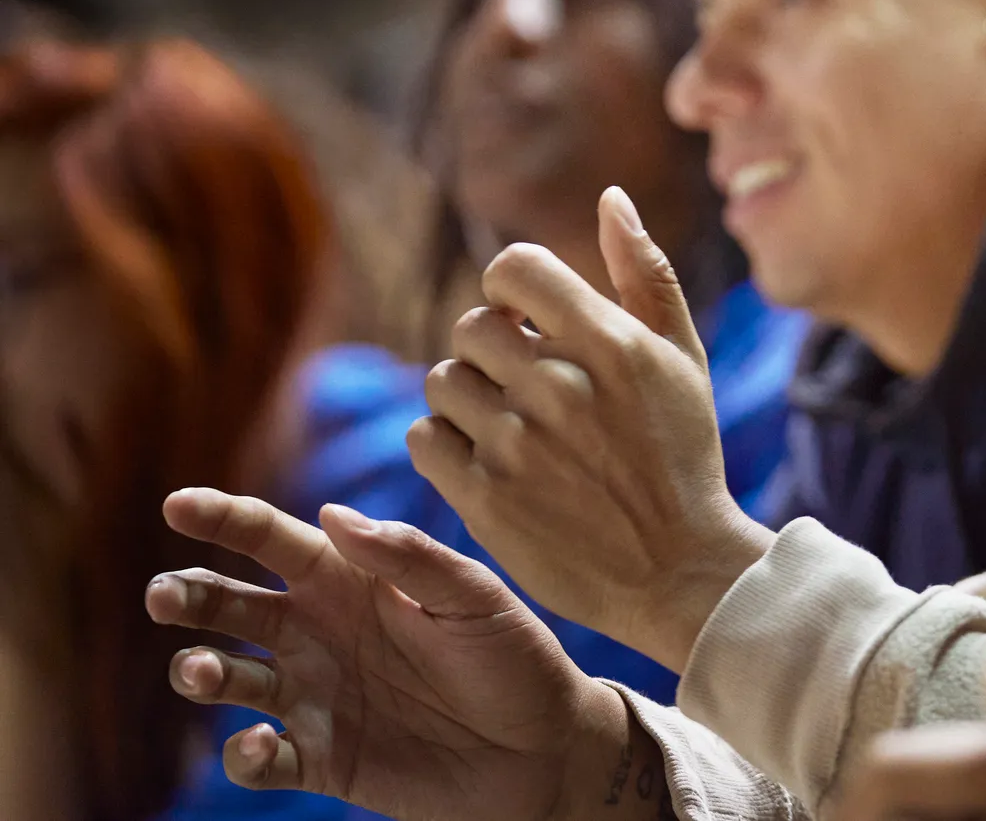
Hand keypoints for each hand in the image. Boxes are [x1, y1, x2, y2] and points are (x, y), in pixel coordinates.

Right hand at [144, 488, 654, 820]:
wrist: (543, 750)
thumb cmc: (515, 659)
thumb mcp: (475, 597)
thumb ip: (408, 556)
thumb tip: (332, 513)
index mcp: (353, 581)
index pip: (276, 540)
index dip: (226, 519)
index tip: (178, 504)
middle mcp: (320, 633)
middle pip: (231, 606)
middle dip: (190, 596)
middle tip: (165, 596)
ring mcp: (314, 697)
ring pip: (228, 678)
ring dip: (199, 671)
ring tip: (199, 669)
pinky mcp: (320, 759)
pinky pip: (259, 758)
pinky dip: (244, 754)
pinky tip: (261, 744)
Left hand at [414, 186, 770, 671]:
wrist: (679, 570)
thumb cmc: (683, 454)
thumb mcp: (683, 357)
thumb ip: (645, 272)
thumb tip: (610, 197)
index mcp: (610, 343)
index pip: (513, 268)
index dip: (510, 287)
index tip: (528, 320)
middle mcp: (560, 387)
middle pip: (470, 324)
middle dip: (490, 347)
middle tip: (521, 382)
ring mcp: (519, 445)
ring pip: (442, 381)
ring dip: (467, 398)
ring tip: (508, 425)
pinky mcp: (486, 499)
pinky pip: (425, 439)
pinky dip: (445, 443)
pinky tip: (485, 459)